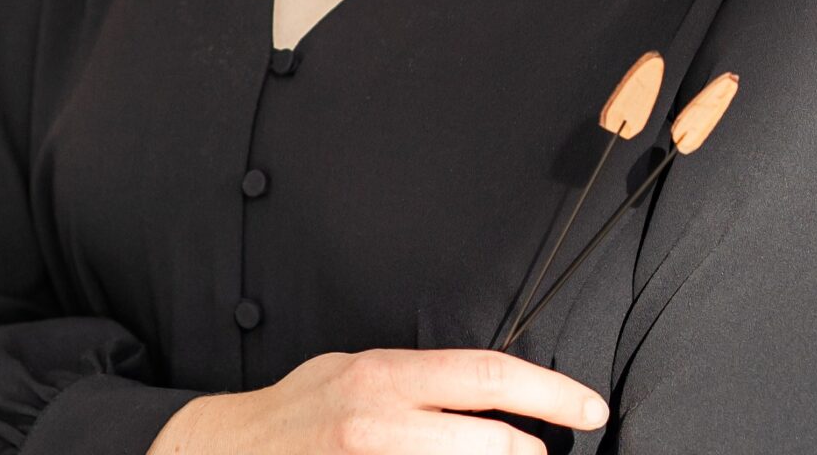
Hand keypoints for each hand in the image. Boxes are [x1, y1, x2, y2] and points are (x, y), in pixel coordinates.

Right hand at [146, 346, 609, 452]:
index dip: (550, 392)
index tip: (591, 406)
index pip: (488, 377)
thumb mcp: (356, 371)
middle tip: (542, 453)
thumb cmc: (300, 410)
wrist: (225, 452)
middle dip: (530, 453)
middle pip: (491, 444)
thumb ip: (418, 382)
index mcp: (385, 377)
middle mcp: (380, 424)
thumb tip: (490, 391)